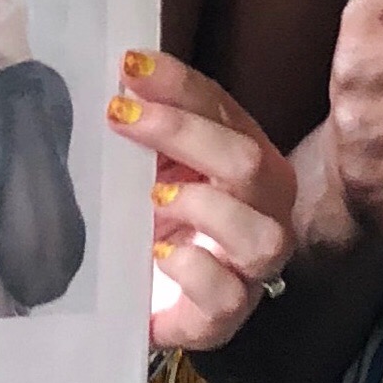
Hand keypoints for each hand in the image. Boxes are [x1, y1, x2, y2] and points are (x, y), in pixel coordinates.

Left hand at [107, 51, 298, 349]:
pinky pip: (227, 296)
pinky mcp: (224, 315)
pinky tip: (158, 253)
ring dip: (203, 207)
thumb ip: (144, 120)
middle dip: (182, 132)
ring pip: (260, 234)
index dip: (179, 85)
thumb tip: (119, 72)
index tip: (129, 67)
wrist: (147, 293)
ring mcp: (251, 265)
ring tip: (154, 198)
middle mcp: (263, 207)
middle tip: (119, 117)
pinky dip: (192, 270)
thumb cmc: (153, 215)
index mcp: (247, 155)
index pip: (222, 109)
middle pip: (247, 161)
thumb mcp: (149, 161)